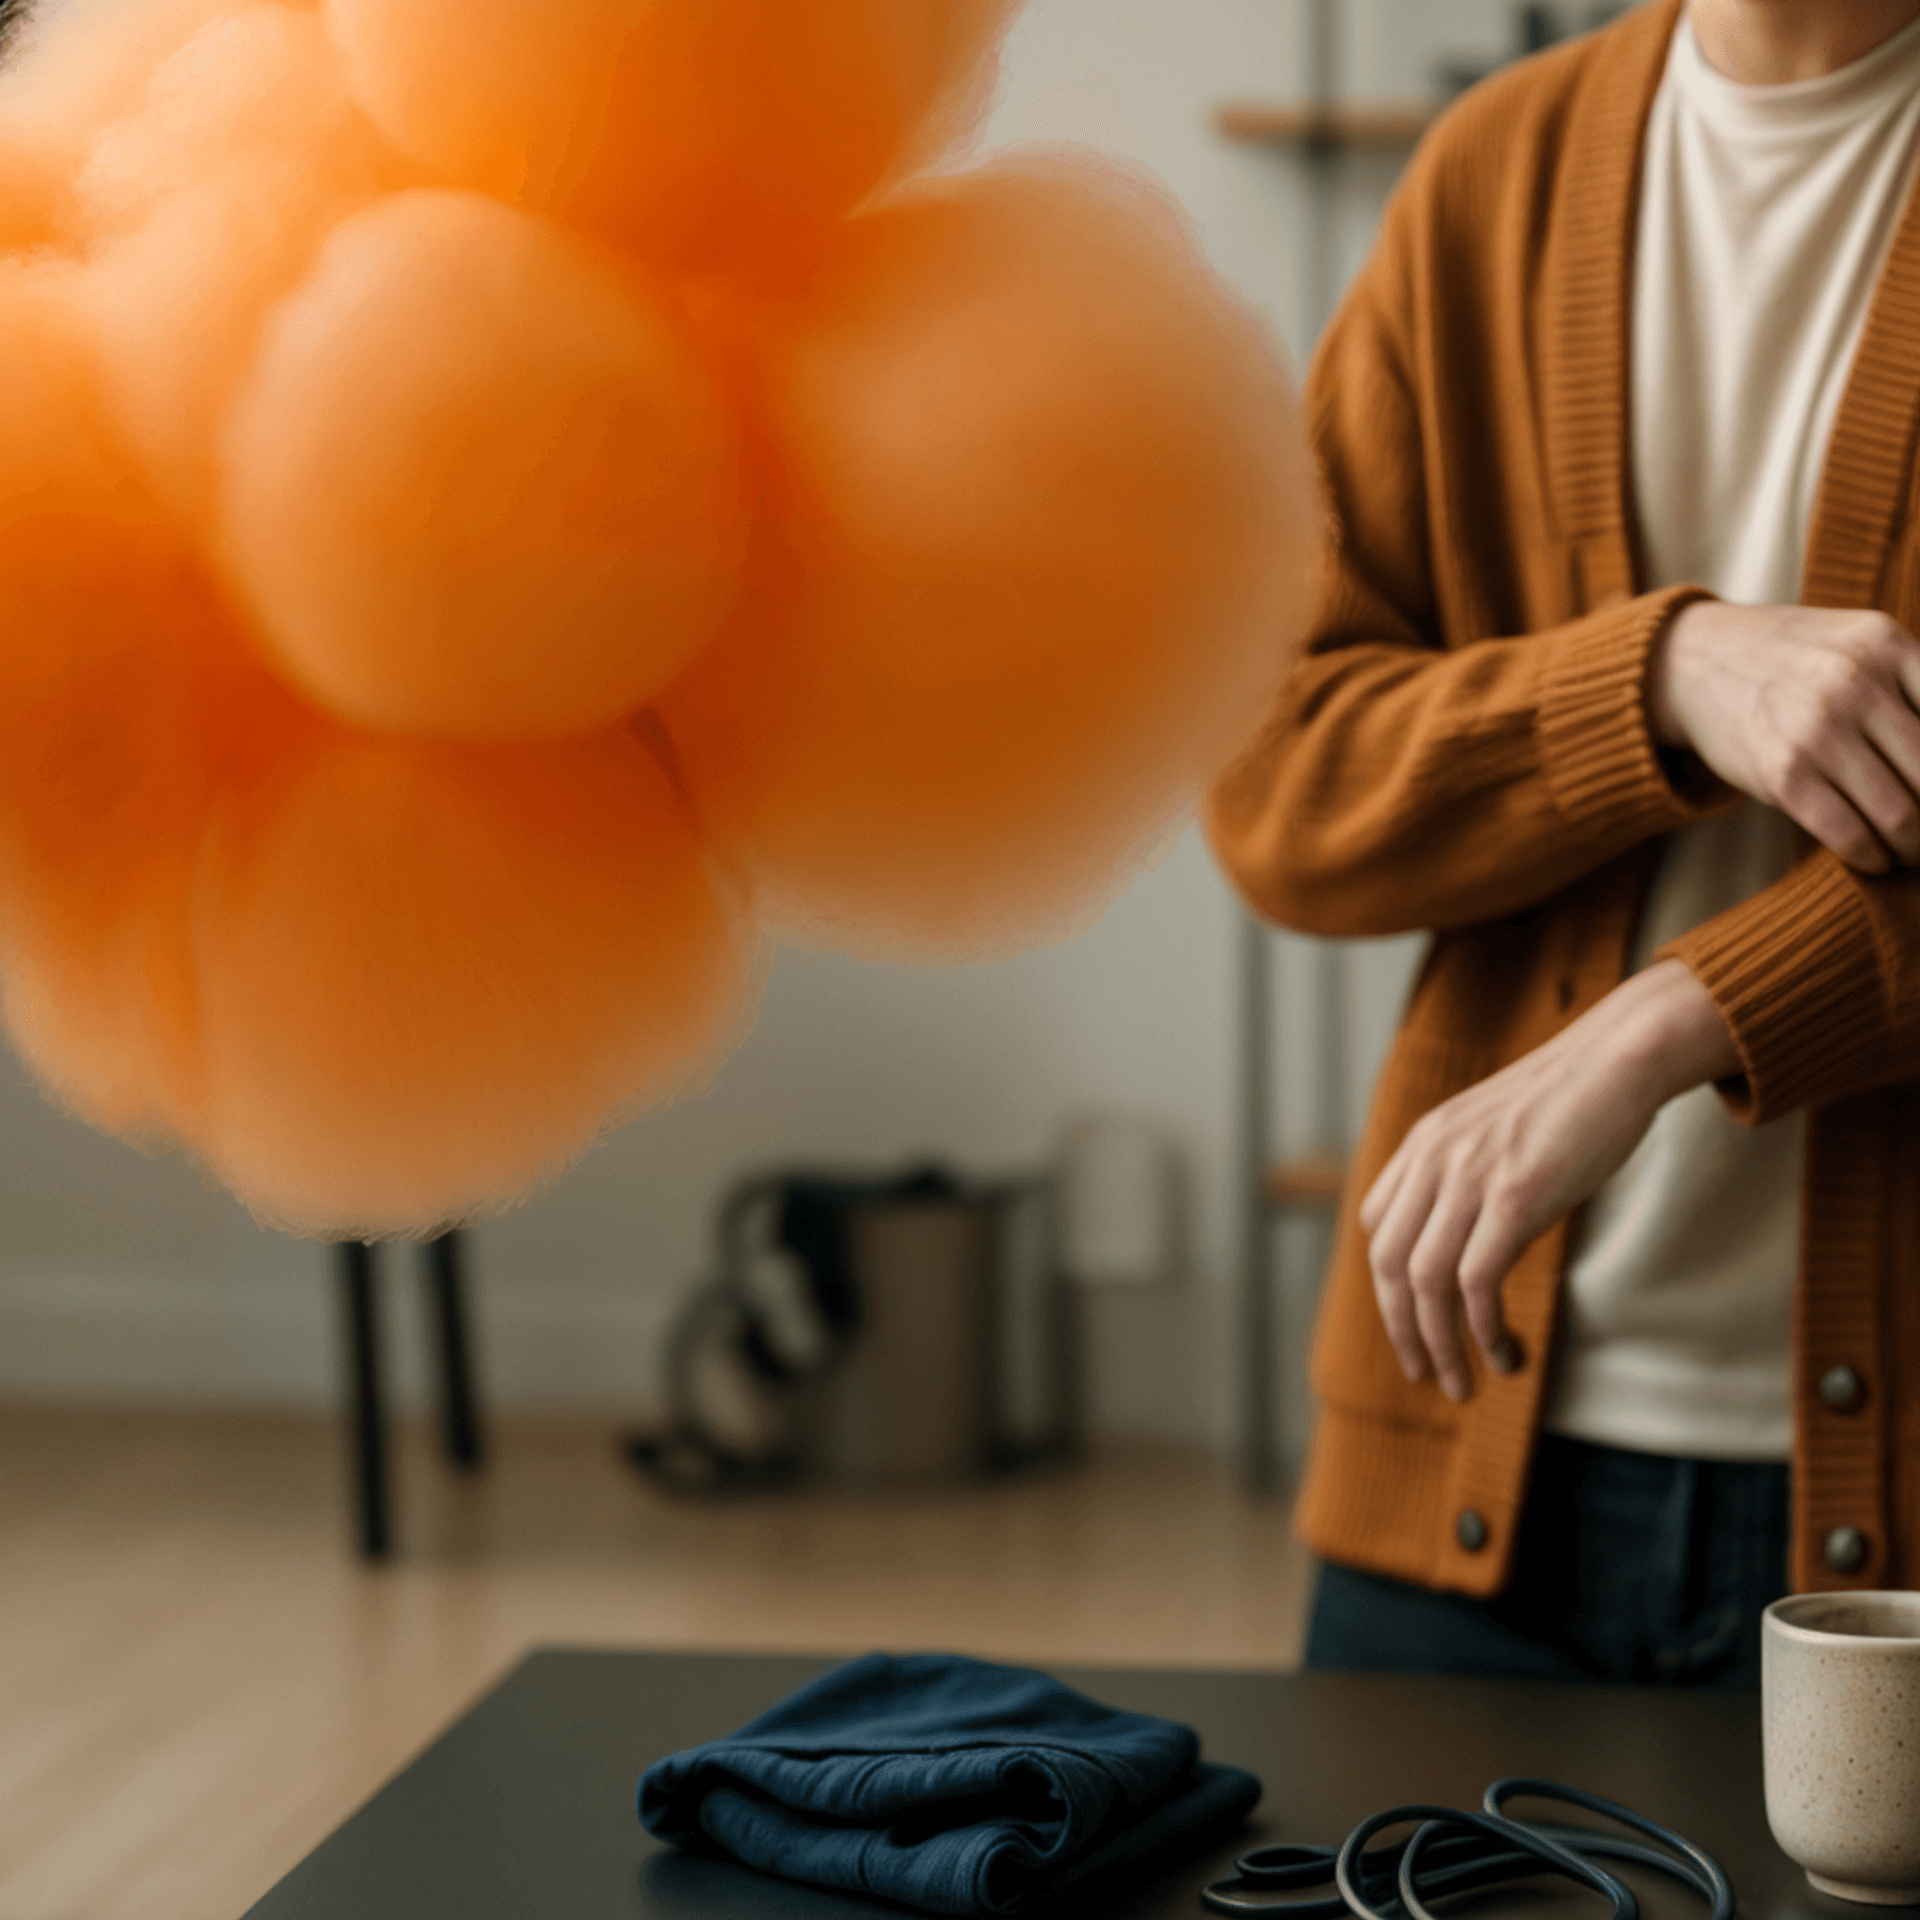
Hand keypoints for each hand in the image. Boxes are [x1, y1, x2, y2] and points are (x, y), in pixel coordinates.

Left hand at [1358, 960, 1738, 1401]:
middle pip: (1387, 1263)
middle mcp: (1434, 1158)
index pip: (1376, 1224)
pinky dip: (1482, 1330)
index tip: (1413, 1320)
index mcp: (1424, 1141)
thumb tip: (1472, 1239)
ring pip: (1425, 1283)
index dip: (1388, 1282)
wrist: (1619, 1057)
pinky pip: (1476, 1282)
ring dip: (1440, 1345)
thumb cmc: (1572, 1098)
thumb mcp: (1496, 1129)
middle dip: (1401, 1329)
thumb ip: (1470, 1174)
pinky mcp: (1514, 1197)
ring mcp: (1470, 1176)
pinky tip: (1505, 1354)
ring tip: (1463, 1384)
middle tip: (1426, 1374)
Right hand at [1648, 602, 1919, 872]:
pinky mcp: (1782, 775)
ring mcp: (1817, 731)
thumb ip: (1908, 681)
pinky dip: (1872, 858)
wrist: (1696, 663)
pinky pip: (1849, 834)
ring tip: (1909, 850)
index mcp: (1886, 644)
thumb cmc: (1791, 660)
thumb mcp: (1858, 642)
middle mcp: (1856, 684)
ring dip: (1914, 847)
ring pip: (1901, 815)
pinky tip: (1874, 858)